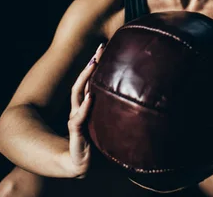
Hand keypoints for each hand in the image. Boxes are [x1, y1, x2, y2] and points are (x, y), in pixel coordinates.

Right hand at [67, 43, 104, 177]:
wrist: (81, 164)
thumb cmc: (95, 142)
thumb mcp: (106, 123)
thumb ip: (114, 110)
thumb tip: (137, 96)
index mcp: (85, 105)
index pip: (88, 80)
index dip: (94, 64)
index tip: (104, 48)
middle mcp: (78, 108)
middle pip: (82, 81)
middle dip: (90, 64)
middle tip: (100, 48)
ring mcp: (75, 119)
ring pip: (77, 94)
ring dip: (85, 78)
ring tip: (93, 65)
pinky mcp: (75, 132)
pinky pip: (78, 118)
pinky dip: (84, 107)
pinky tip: (91, 98)